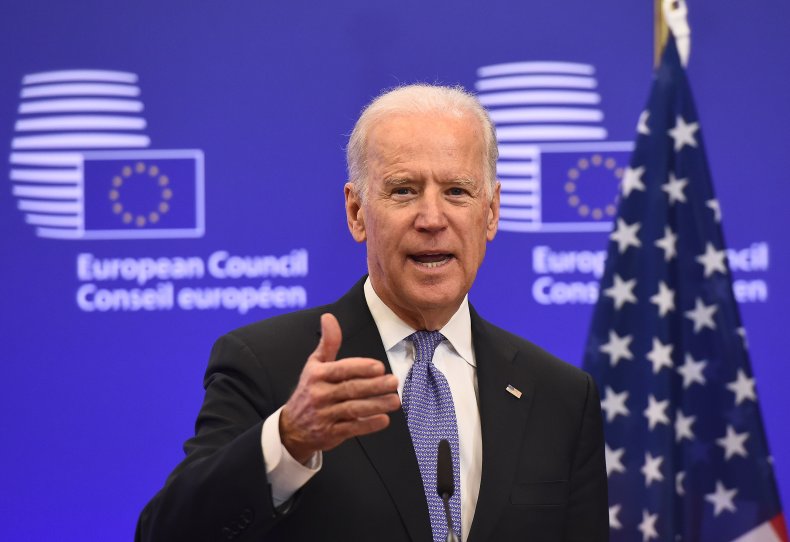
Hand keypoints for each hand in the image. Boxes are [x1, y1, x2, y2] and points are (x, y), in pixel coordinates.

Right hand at [279, 313, 399, 463]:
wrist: (291, 428)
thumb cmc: (310, 390)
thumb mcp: (314, 365)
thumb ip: (327, 342)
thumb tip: (329, 316)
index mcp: (317, 375)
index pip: (341, 370)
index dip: (360, 368)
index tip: (379, 367)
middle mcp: (319, 395)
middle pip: (350, 389)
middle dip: (374, 386)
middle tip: (394, 381)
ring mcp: (324, 415)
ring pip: (354, 409)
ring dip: (376, 405)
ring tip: (395, 400)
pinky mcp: (330, 433)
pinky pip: (352, 429)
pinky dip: (368, 425)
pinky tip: (384, 419)